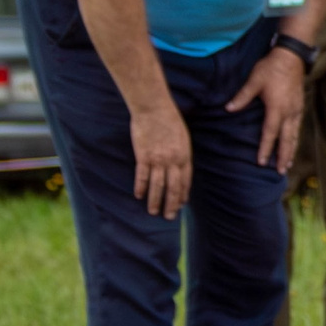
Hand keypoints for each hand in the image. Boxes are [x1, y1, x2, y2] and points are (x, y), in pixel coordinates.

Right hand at [129, 103, 192, 219]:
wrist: (154, 108)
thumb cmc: (170, 120)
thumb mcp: (183, 137)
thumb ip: (181, 153)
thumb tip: (179, 167)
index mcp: (184, 155)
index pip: (185, 180)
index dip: (182, 194)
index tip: (181, 205)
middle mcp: (173, 160)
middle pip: (173, 187)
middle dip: (171, 204)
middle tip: (169, 217)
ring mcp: (158, 159)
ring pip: (158, 186)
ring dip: (156, 200)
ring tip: (153, 212)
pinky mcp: (143, 156)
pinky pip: (142, 176)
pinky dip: (141, 187)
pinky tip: (139, 196)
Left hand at [227, 46, 308, 172]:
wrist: (291, 56)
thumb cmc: (271, 68)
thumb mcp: (254, 81)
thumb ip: (241, 97)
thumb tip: (228, 109)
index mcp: (277, 108)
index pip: (270, 133)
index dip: (265, 149)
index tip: (261, 162)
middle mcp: (289, 112)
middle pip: (287, 139)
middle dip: (283, 156)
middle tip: (281, 171)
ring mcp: (296, 109)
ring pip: (294, 134)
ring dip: (291, 149)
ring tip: (288, 162)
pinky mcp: (299, 105)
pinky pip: (297, 126)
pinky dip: (295, 138)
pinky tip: (292, 142)